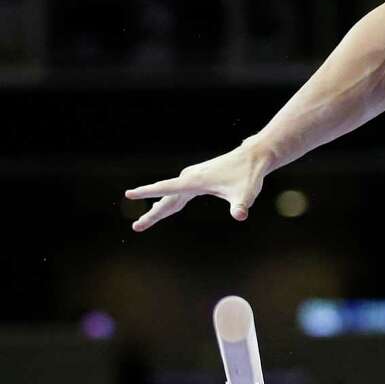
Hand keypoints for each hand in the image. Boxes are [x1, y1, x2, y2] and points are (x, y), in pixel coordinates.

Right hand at [125, 141, 267, 232]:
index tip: (129, 194)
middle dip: (152, 214)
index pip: (165, 189)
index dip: (146, 192)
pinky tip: (167, 207)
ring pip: (172, 195)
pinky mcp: (201, 178)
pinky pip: (180, 193)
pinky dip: (170, 201)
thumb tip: (241, 215)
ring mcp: (195, 177)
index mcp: (194, 181)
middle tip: (137, 227)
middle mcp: (191, 177)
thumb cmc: (249, 175)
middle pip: (166, 198)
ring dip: (159, 208)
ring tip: (145, 221)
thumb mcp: (246, 194)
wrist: (255, 156)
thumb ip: (241, 206)